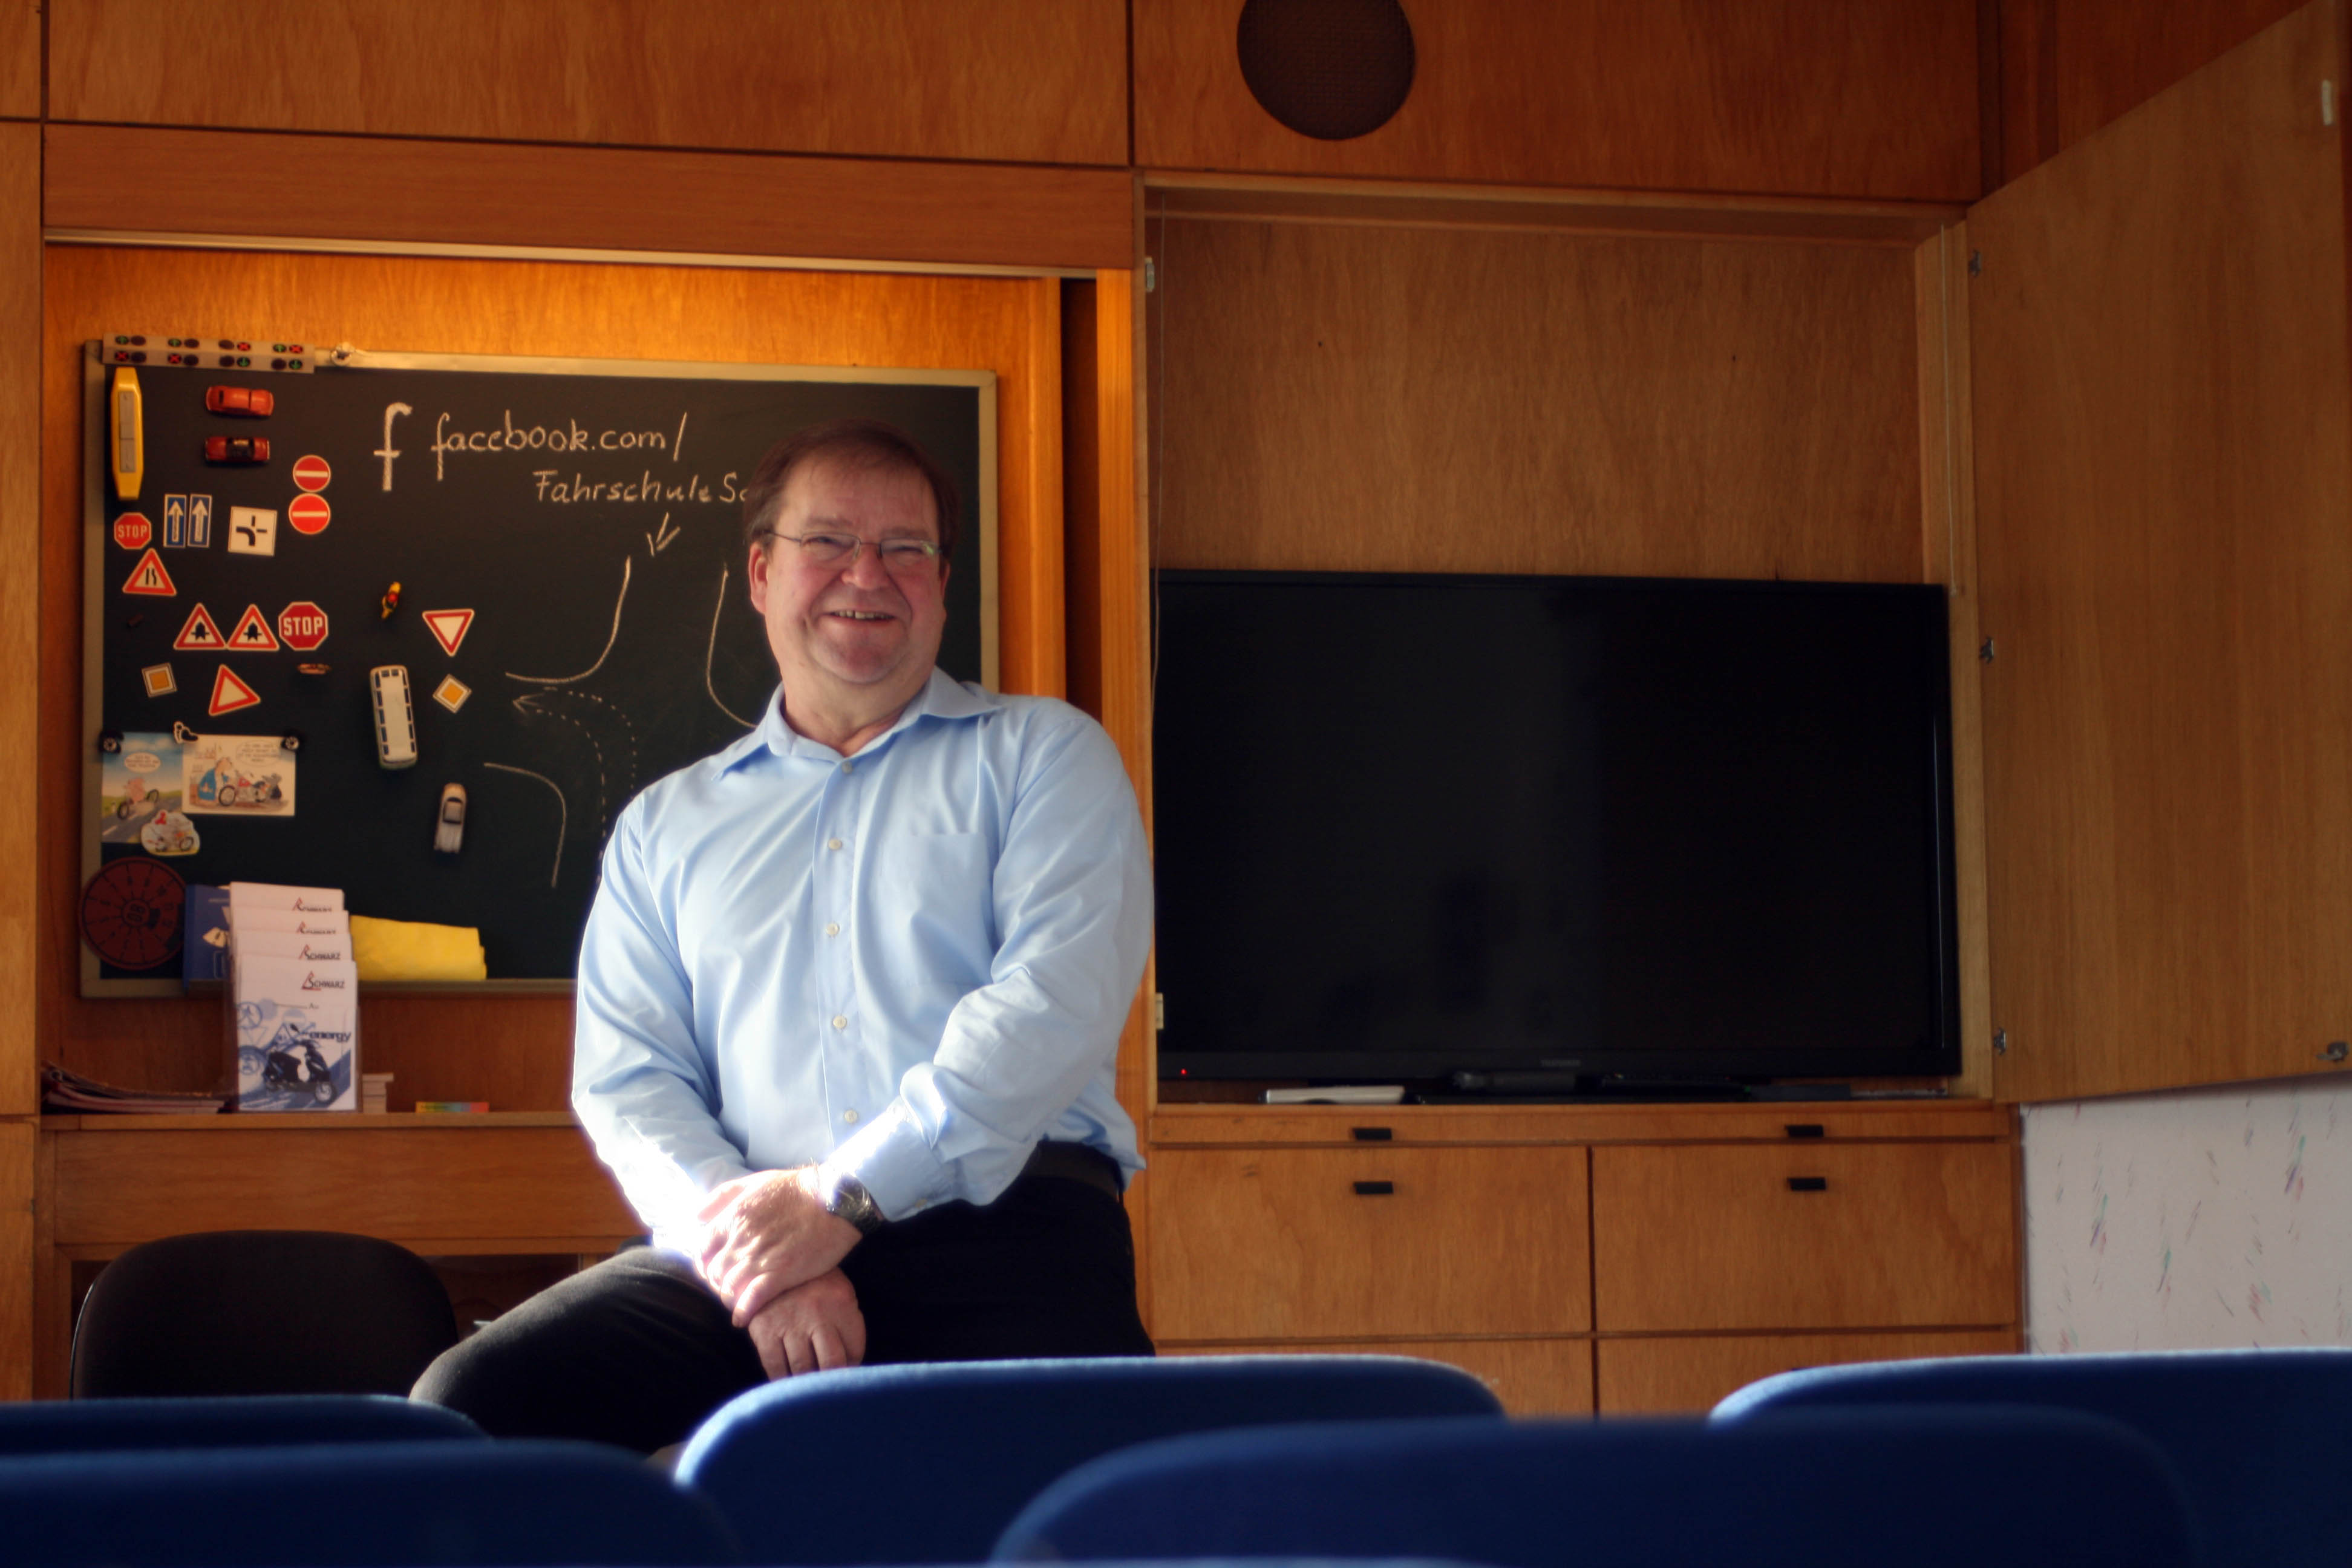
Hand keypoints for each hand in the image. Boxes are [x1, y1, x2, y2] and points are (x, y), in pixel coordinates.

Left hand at [696, 1167, 862, 1324]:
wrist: (836, 1200)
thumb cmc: (797, 1188)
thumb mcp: (755, 1181)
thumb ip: (723, 1196)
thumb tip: (697, 1215)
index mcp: (733, 1217)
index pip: (703, 1249)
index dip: (705, 1263)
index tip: (714, 1269)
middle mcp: (741, 1239)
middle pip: (715, 1272)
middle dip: (718, 1283)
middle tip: (728, 1288)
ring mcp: (760, 1258)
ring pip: (730, 1288)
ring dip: (730, 1298)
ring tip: (737, 1303)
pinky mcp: (781, 1274)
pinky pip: (752, 1300)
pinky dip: (744, 1312)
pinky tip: (743, 1318)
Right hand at [744, 1268, 866, 1378]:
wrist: (771, 1263)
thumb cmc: (813, 1285)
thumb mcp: (839, 1294)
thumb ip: (848, 1325)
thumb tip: (850, 1365)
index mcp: (841, 1304)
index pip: (854, 1350)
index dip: (852, 1366)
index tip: (846, 1370)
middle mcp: (817, 1315)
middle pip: (831, 1364)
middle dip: (831, 1379)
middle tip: (827, 1385)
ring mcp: (789, 1323)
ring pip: (803, 1369)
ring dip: (807, 1384)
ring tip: (808, 1384)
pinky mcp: (764, 1330)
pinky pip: (775, 1367)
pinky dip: (782, 1380)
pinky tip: (786, 1380)